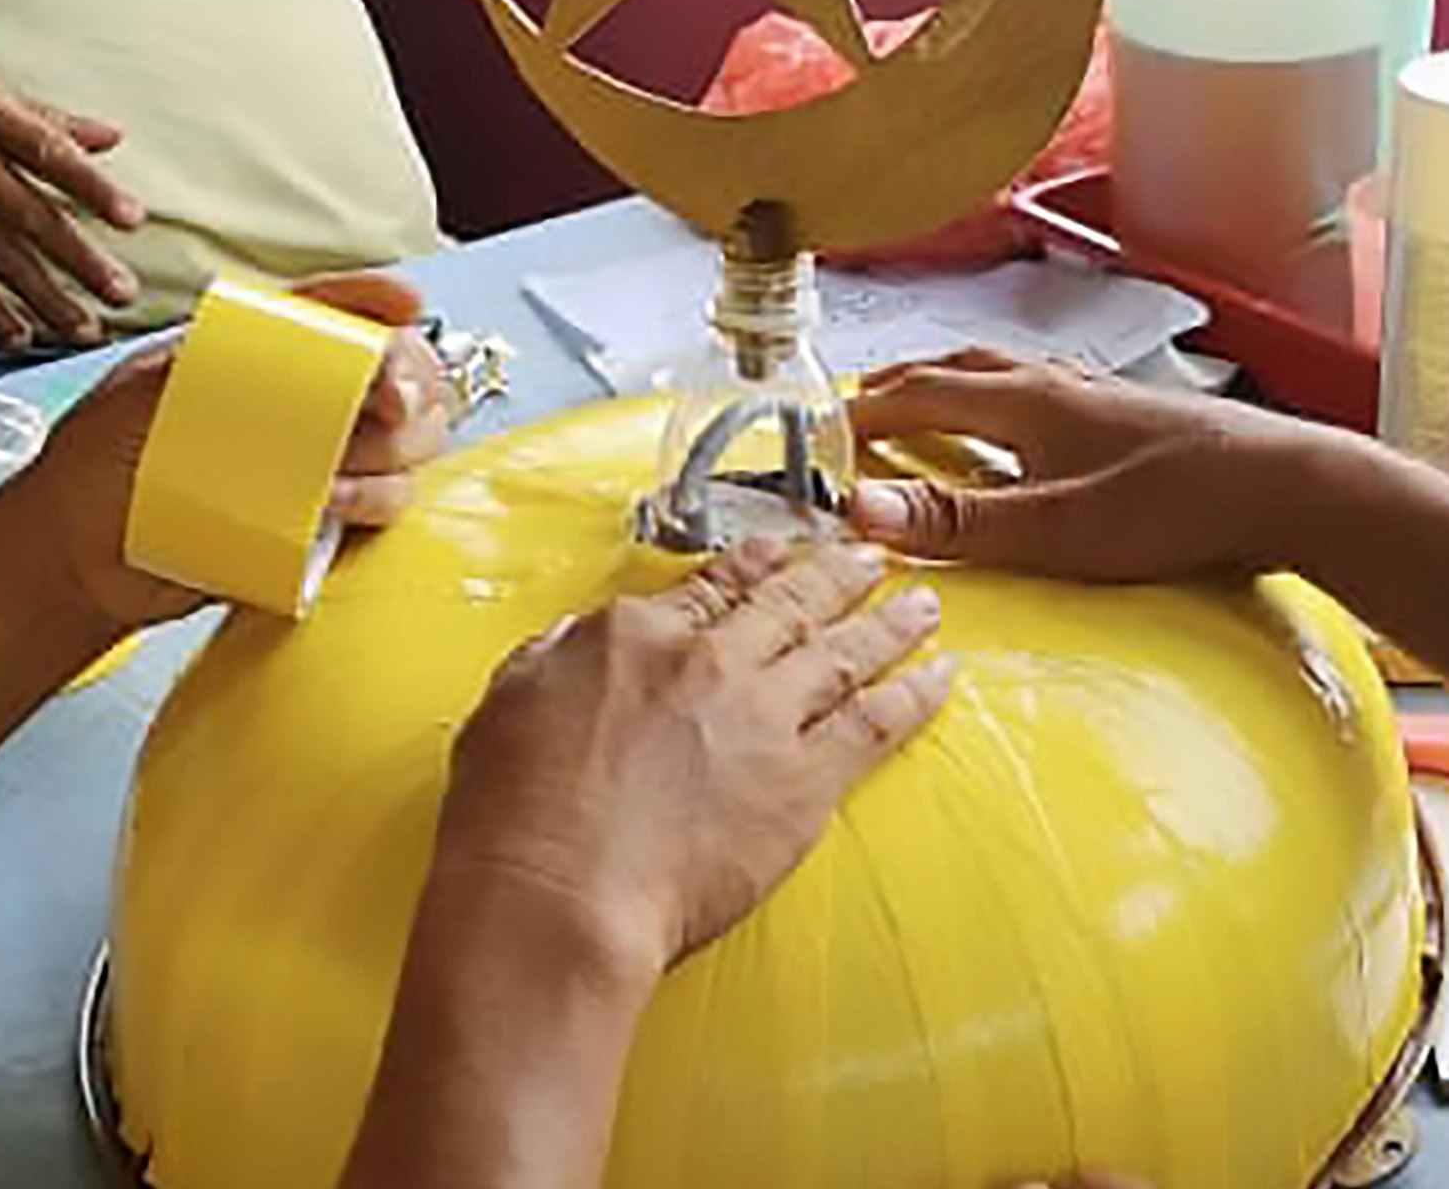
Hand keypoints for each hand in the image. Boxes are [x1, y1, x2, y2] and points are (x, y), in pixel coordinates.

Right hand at [0, 53, 146, 346]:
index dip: (94, 188)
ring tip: (84, 329)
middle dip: (82, 260)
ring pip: (0, 257)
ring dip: (46, 298)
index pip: (50, 152)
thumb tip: (110, 139)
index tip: (132, 220)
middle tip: (124, 294)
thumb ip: (41, 116)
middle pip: (33, 216)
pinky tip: (18, 335)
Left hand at [0, 271, 464, 635]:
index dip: (379, 302)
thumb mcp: (147, 388)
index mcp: (262, 350)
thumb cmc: (98, 462)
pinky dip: (375, 500)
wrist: (76, 555)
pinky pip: (385, 504)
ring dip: (394, 450)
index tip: (405, 307)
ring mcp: (319, 460)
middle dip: (412, 382)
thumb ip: (222, 363)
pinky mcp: (321, 522)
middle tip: (390, 404)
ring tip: (337, 474)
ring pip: (410, 441)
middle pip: (402, 371)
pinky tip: (333, 504)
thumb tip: (306, 351)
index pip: (338, 308)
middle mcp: (302, 399)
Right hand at [428, 541, 951, 982]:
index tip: (778, 555)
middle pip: (788, 605)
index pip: (708, 588)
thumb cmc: (515, 818)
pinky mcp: (804, 781)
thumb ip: (552, 660)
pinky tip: (941, 676)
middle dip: (835, 576)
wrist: (559, 893)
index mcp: (635, 636)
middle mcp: (708, 660)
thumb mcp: (507, 705)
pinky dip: (916, 695)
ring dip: (890, 621)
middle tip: (868, 559)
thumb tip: (575, 641)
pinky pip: (876, 723)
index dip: (752, 567)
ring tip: (923, 604)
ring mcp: (763, 716)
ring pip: (844, 650)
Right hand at [839, 352, 1420, 582]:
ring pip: (1001, 374)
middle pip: (953, 369)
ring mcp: (1099, 396)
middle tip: (851, 412)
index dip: (856, 416)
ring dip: (949, 385)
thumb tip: (859, 510)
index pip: (914, 396)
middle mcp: (1056, 385)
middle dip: (893, 387)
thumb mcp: (1056, 529)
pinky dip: (1004, 400)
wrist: (1295, 488)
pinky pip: (1045, 392)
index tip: (812, 437)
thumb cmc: (1181, 507)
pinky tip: (1027, 429)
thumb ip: (957, 524)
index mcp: (1025, 403)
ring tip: (925, 405)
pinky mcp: (1134, 416)